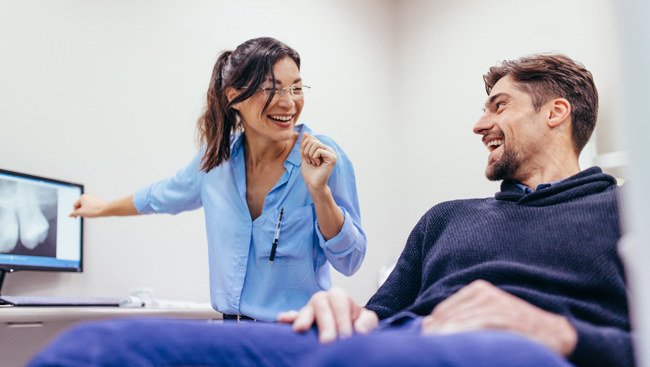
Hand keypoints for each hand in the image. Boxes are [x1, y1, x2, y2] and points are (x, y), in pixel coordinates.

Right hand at [69, 194, 106, 217]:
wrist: (104, 210)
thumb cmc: (92, 211)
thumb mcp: (81, 213)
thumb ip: (74, 213)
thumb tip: (70, 215)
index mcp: (82, 197)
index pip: (75, 205)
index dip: (74, 212)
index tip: (76, 217)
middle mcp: (88, 195)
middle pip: (81, 204)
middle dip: (81, 210)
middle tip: (83, 215)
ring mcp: (93, 197)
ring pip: (87, 204)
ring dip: (86, 209)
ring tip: (89, 213)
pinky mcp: (98, 199)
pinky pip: (92, 204)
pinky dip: (91, 207)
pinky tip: (93, 211)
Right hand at [277, 287, 378, 343]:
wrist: (349, 328)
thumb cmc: (357, 323)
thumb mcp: (368, 320)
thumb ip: (367, 321)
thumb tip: (359, 329)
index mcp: (339, 296)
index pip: (339, 303)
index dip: (343, 320)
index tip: (345, 337)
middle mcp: (322, 299)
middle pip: (321, 304)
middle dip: (325, 323)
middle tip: (328, 341)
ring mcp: (309, 309)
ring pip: (306, 309)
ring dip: (303, 318)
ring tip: (301, 329)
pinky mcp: (300, 320)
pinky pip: (292, 316)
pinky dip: (288, 318)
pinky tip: (282, 320)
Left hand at [300, 132, 336, 191]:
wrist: (313, 184)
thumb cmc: (309, 172)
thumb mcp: (304, 155)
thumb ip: (305, 144)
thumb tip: (306, 132)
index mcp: (323, 148)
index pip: (311, 138)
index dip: (304, 146)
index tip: (305, 156)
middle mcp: (328, 149)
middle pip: (312, 140)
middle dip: (306, 151)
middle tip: (310, 161)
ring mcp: (331, 153)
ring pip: (315, 144)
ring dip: (310, 155)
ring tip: (313, 163)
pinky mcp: (332, 157)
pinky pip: (318, 150)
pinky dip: (314, 158)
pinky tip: (318, 164)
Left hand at [422, 280, 576, 356]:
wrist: (553, 333)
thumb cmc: (515, 329)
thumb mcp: (485, 317)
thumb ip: (457, 318)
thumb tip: (424, 326)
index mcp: (477, 290)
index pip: (442, 311)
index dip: (433, 330)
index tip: (428, 343)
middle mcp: (485, 292)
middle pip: (449, 317)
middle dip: (438, 335)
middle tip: (432, 349)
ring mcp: (496, 302)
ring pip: (461, 322)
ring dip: (448, 338)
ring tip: (444, 350)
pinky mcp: (506, 315)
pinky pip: (478, 325)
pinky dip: (465, 336)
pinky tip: (459, 346)